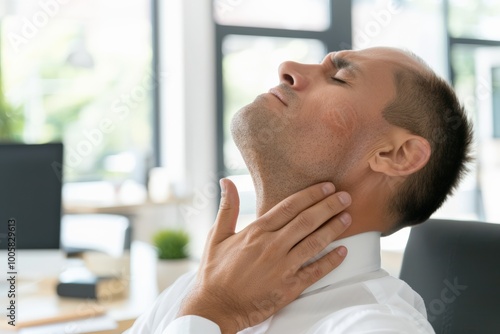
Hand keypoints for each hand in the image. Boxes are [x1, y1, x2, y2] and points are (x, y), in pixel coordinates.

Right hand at [177, 179, 351, 333]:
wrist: (215, 308)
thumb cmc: (214, 272)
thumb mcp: (216, 236)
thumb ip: (227, 208)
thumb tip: (227, 182)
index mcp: (256, 231)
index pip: (290, 206)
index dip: (311, 194)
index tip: (326, 186)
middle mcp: (272, 246)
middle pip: (307, 220)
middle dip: (328, 206)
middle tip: (345, 196)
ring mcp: (283, 267)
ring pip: (315, 243)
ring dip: (333, 228)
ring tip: (347, 217)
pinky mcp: (289, 288)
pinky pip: (315, 272)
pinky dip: (331, 261)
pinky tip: (343, 252)